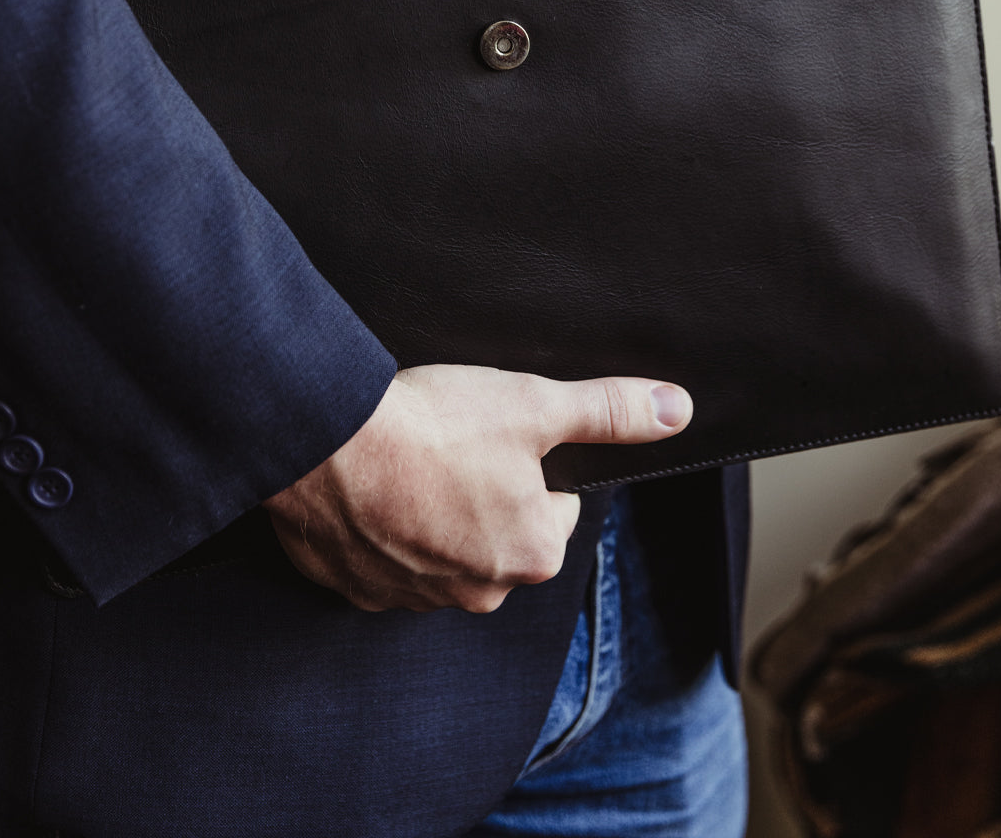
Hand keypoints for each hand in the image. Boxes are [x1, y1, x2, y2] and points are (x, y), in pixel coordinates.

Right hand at [263, 362, 690, 612]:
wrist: (324, 441)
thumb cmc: (432, 424)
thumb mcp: (535, 404)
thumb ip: (610, 411)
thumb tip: (676, 410)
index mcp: (532, 553)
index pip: (557, 509)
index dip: (534, 465)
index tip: (498, 437)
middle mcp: (479, 592)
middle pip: (500, 535)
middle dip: (483, 495)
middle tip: (451, 443)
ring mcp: (412, 596)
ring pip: (441, 551)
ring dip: (431, 515)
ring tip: (408, 461)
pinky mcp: (355, 589)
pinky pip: (381, 560)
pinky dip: (380, 529)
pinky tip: (371, 487)